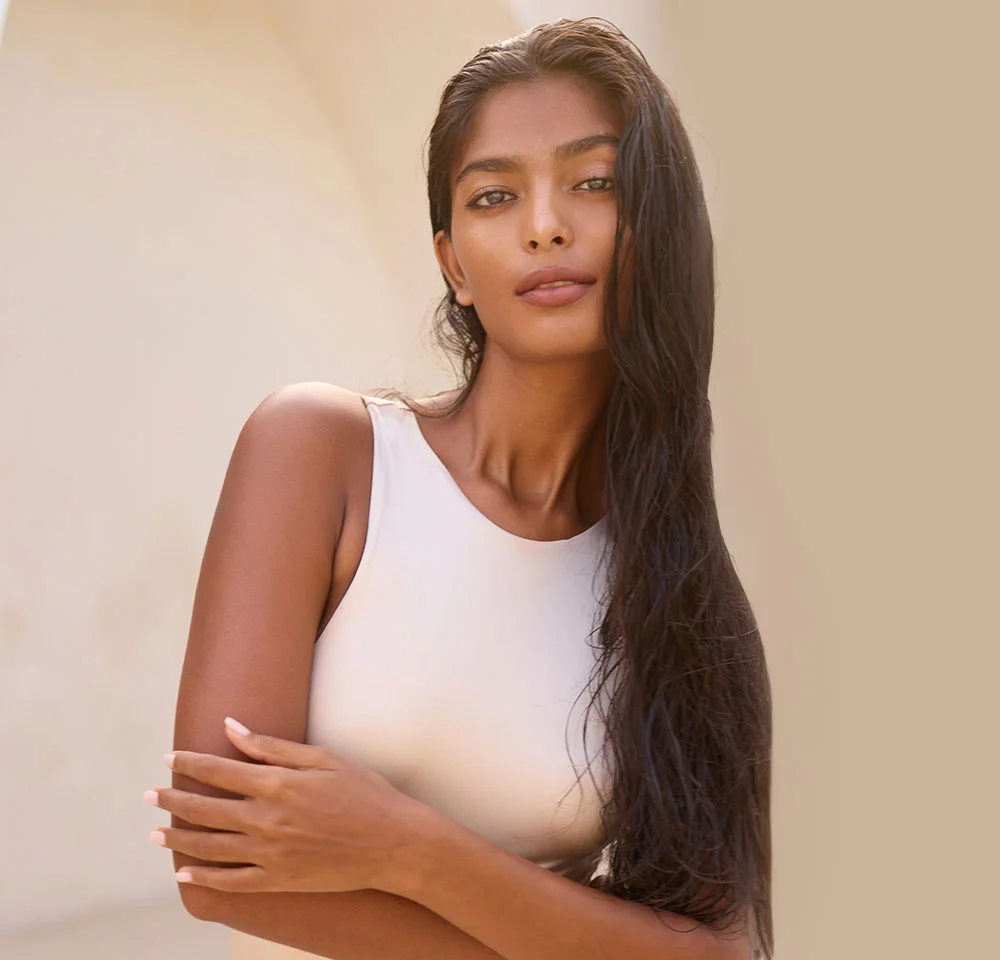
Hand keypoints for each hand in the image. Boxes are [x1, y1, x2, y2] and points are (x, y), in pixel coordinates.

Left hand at [145, 718, 435, 894]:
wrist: (393, 843)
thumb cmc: (364, 793)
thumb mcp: (323, 758)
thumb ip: (272, 746)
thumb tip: (230, 727)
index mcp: (278, 784)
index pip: (219, 770)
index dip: (189, 763)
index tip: (169, 757)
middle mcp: (267, 820)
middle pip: (205, 809)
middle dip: (173, 799)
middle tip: (150, 794)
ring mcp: (270, 854)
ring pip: (209, 847)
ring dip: (178, 838)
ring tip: (156, 833)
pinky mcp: (278, 880)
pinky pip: (230, 882)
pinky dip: (204, 877)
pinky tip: (185, 872)